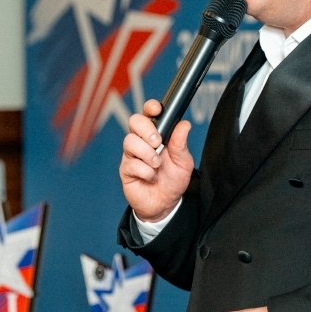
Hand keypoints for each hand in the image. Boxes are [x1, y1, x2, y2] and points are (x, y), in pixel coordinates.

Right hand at [119, 99, 193, 222]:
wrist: (165, 203)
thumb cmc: (173, 180)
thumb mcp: (183, 161)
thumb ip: (181, 143)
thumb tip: (184, 125)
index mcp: (156, 134)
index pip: (148, 114)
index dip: (150, 108)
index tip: (157, 109)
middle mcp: (141, 141)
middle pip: (134, 121)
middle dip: (146, 130)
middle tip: (158, 142)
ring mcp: (131, 155)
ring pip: (130, 141)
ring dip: (147, 154)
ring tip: (157, 165)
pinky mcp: (125, 169)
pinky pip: (131, 164)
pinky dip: (145, 171)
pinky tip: (151, 177)